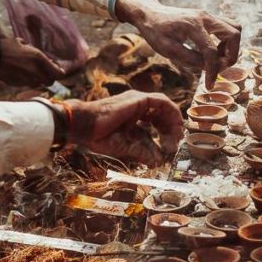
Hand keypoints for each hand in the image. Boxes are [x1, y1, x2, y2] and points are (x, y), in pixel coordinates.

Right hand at [0, 37, 64, 85]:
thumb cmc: (5, 46)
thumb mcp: (23, 44)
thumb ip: (34, 52)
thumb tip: (40, 56)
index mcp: (38, 58)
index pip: (58, 73)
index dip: (59, 72)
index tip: (57, 69)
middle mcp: (34, 71)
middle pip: (50, 82)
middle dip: (49, 78)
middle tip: (46, 72)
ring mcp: (26, 79)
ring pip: (39, 85)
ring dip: (38, 80)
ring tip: (32, 72)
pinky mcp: (17, 85)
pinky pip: (27, 85)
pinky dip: (27, 81)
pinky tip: (21, 74)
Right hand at [67, 90, 182, 165]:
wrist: (84, 126)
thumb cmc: (98, 137)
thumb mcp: (125, 146)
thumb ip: (142, 151)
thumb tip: (158, 162)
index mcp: (131, 115)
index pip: (154, 121)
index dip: (165, 133)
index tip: (170, 147)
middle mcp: (136, 105)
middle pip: (162, 114)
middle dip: (172, 128)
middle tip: (177, 142)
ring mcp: (137, 100)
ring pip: (164, 107)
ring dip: (173, 121)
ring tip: (177, 137)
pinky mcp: (139, 100)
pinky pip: (162, 103)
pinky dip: (172, 113)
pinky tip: (175, 127)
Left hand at [115, 0, 240, 87]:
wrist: (151, 14)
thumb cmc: (155, 32)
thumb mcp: (166, 49)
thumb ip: (188, 58)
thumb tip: (208, 67)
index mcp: (192, 25)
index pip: (211, 51)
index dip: (213, 71)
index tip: (210, 85)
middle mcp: (204, 17)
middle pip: (234, 34)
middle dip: (231, 55)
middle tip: (219, 68)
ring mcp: (208, 16)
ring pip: (235, 29)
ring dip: (231, 47)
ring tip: (216, 59)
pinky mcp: (209, 18)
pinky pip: (228, 28)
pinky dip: (227, 42)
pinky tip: (213, 51)